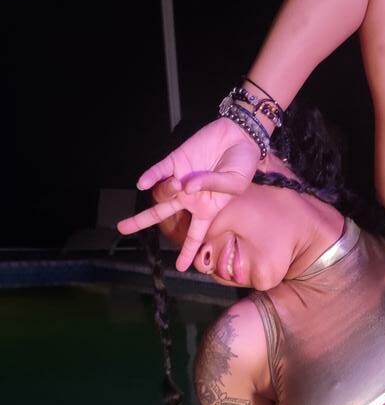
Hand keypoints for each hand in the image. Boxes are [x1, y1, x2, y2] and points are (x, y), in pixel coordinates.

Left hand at [117, 117, 261, 271]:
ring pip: (162, 193)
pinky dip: (150, 177)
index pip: (195, 235)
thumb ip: (213, 187)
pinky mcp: (176, 160)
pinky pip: (159, 171)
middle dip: (141, 221)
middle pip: (162, 214)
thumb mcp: (235, 183)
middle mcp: (190, 197)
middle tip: (122, 228)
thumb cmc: (243, 166)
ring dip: (166, 191)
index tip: (181, 267)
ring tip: (180, 183)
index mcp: (207, 209)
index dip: (189, 252)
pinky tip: (142, 183)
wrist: (240, 137)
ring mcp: (181, 178)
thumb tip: (187, 187)